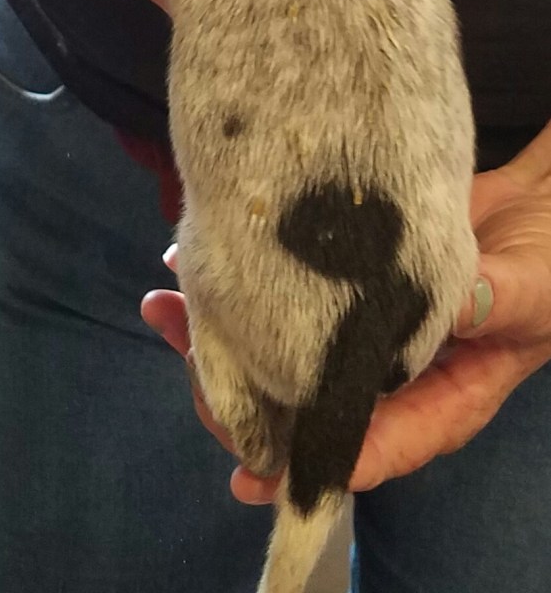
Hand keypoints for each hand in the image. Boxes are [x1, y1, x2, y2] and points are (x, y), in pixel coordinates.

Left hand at [141, 121, 550, 501]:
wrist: (547, 207)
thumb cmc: (549, 267)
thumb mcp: (528, 292)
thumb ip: (485, 302)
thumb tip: (440, 305)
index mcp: (436, 399)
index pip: (369, 446)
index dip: (309, 463)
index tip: (247, 475)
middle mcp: (388, 371)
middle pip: (307, 400)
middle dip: (243, 391)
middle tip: (190, 362)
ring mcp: (360, 321)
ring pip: (286, 345)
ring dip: (228, 333)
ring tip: (169, 307)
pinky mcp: (348, 275)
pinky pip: (292, 288)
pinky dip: (248, 279)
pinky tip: (200, 259)